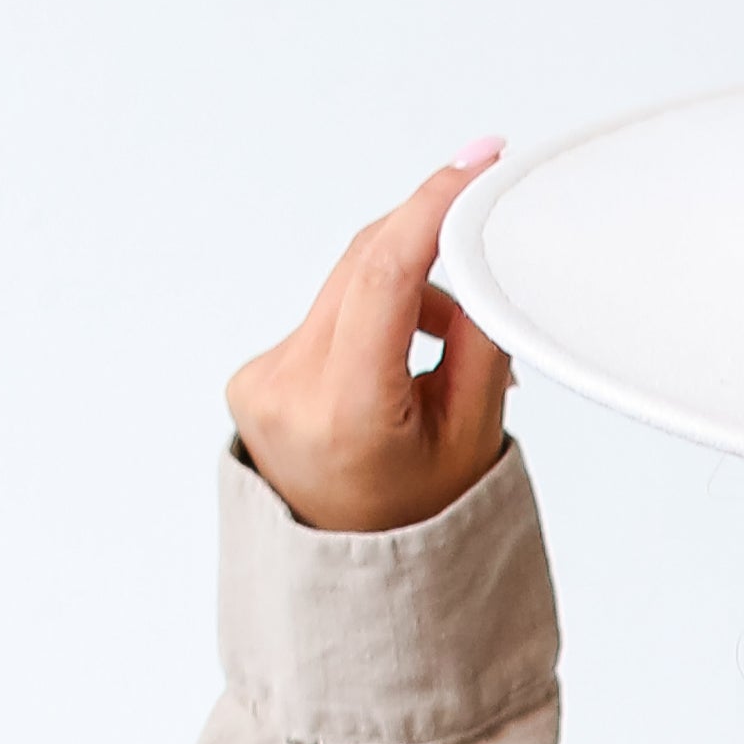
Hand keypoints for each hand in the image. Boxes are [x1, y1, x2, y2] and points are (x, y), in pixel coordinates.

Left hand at [227, 147, 510, 533]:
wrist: (352, 578)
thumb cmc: (420, 521)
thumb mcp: (472, 436)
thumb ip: (480, 337)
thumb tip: (481, 251)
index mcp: (345, 410)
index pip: (384, 272)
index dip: (433, 206)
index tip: (477, 164)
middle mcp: (288, 388)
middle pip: (365, 266)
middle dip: (433, 246)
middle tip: (487, 231)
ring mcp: (261, 380)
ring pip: (348, 287)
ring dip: (409, 294)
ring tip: (456, 354)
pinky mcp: (255, 375)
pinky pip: (328, 315)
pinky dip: (376, 320)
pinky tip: (405, 368)